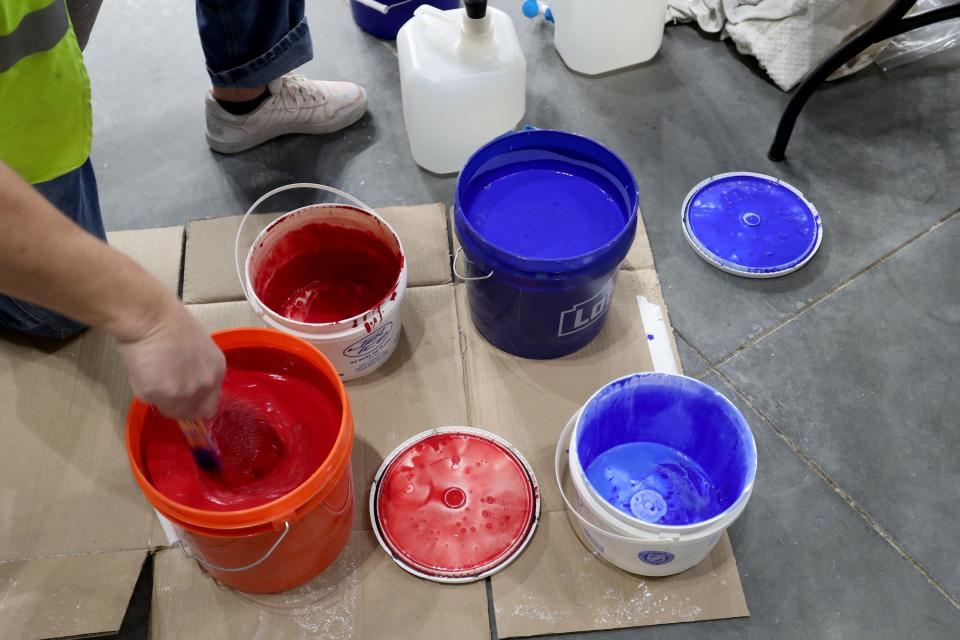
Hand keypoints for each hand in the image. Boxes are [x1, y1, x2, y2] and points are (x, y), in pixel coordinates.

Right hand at [115, 295, 224, 418]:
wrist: (152, 317)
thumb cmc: (171, 325)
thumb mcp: (199, 351)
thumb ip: (197, 373)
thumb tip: (185, 390)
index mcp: (217, 372)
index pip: (209, 407)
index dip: (193, 406)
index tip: (182, 401)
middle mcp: (205, 385)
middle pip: (192, 413)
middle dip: (178, 407)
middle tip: (164, 391)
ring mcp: (184, 392)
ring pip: (170, 410)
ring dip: (161, 399)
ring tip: (153, 374)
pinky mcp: (161, 393)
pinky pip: (151, 401)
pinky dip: (145, 391)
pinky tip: (145, 370)